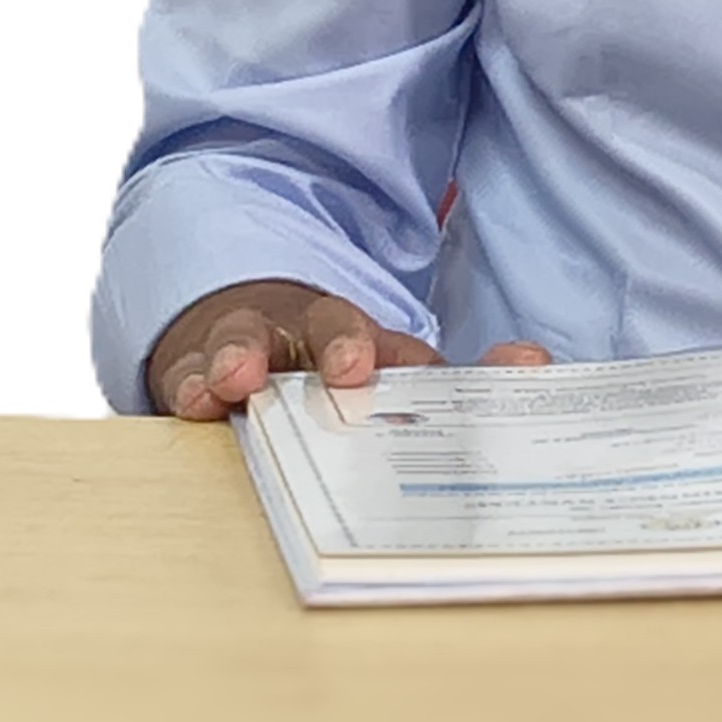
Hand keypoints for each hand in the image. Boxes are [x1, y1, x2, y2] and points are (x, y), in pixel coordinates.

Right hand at [148, 278, 551, 419]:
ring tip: (238, 380)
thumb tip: (534, 364)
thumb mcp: (385, 377)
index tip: (487, 368)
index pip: (406, 352)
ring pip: (250, 338)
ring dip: (247, 354)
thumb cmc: (326, 366)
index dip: (436, 365)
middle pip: (330, 327)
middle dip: (343, 345)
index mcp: (370, 343)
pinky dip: (189, 380)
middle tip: (351, 371)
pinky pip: (187, 370)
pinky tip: (193, 398)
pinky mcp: (195, 365)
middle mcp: (312, 335)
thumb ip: (454, 385)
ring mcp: (252, 345)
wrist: (239, 323)